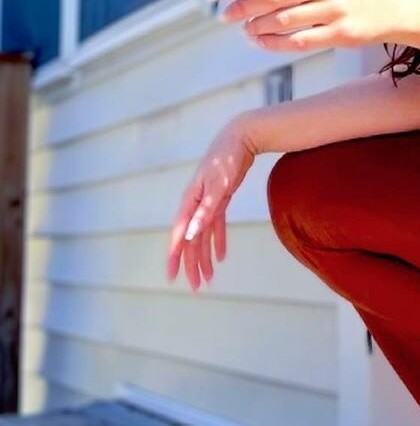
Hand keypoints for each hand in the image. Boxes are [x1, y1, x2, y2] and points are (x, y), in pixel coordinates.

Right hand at [166, 120, 256, 291]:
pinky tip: (222, 256)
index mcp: (190, 201)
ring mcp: (207, 202)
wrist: (241, 137)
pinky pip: (216, 225)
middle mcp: (195, 204)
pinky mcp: (219, 198)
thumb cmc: (227, 159)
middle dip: (193, 264)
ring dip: (205, 256)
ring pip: (203, 235)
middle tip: (197, 287)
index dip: (175, 256)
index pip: (179, 235)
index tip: (173, 277)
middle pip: (191, 240)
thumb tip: (190, 234)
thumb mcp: (218, 186)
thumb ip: (205, 211)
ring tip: (209, 278)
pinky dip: (218, 240)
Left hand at [214, 0, 394, 50]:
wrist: (391, 3)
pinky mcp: (343, 33)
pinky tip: (261, 42)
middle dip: (242, 8)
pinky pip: (299, 41)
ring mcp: (337, 8)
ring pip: (282, 21)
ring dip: (256, 27)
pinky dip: (274, 44)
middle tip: (226, 16)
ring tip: (246, 29)